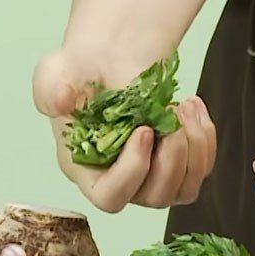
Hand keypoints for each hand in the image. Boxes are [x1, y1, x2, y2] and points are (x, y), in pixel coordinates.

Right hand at [33, 45, 215, 211]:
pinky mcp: (176, 166)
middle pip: (155, 196)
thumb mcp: (55, 71)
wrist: (113, 59)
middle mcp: (120, 180)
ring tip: (185, 106)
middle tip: (172, 113)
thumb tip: (57, 104)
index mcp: (85, 167)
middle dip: (173, 157)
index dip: (133, 170)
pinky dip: (205, 139)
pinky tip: (193, 106)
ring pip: (185, 188)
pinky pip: (201, 169)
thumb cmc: (82, 70)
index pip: (110, 196)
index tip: (145, 130)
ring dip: (194, 148)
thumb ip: (49, 87)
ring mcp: (151, 177)